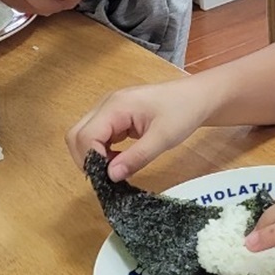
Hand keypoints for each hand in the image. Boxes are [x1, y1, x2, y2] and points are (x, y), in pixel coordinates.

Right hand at [66, 78, 216, 178]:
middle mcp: (106, 105)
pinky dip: (102, 151)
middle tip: (108, 176)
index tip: (109, 177)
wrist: (198, 97)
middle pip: (77, 135)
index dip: (91, 160)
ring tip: (117, 168)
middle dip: (87, 159)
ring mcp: (110, 110)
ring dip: (94, 156)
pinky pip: (98, 135)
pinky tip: (120, 160)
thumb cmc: (184, 112)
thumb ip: (136, 157)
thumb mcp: (163, 138)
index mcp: (115, 106)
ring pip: (84, 136)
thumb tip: (110, 177)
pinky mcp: (116, 117)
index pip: (85, 136)